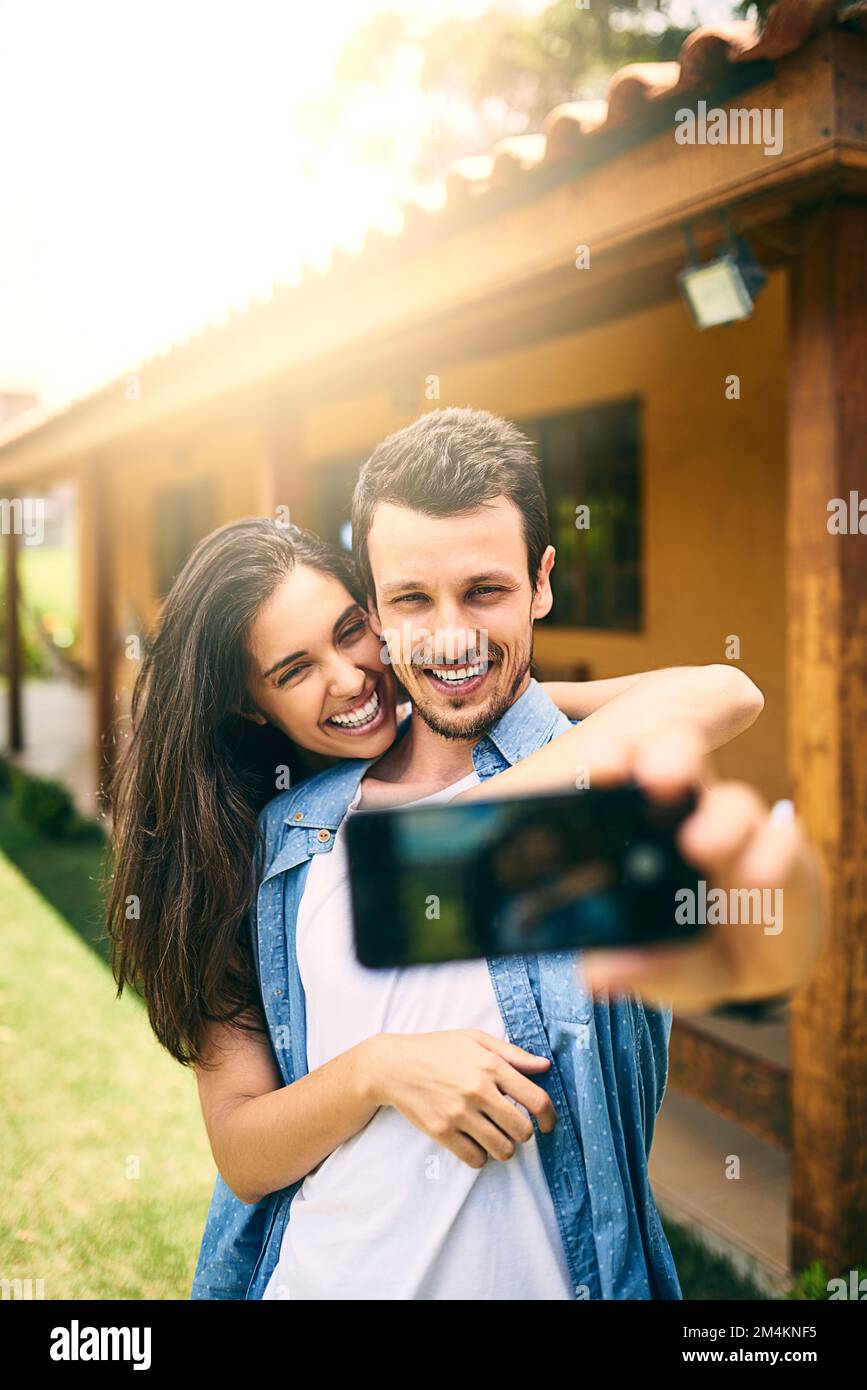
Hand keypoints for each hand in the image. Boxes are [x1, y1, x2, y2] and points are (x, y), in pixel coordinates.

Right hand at [364, 1029, 556, 1168]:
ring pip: (502, 1149)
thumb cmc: (436, 1049)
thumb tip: (544, 1066)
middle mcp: (477, 1090)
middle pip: (522, 1130)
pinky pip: (475, 1159)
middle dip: (524, 1133)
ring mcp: (459, 1113)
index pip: (536, 1100)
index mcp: (490, 1065)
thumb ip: (512, 1054)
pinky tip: (475, 1143)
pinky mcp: (441, 1132)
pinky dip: (480, 1156)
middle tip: (515, 1128)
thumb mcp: (475, 1040)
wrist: (392, 1066)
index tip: (548, 1124)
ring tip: (496, 1137)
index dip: (549, 1117)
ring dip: (504, 1148)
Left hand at [576, 722, 824, 1013]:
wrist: (760, 958)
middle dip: (667, 759)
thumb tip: (592, 975)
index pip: (619, 772)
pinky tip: (757, 878)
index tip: (599, 768)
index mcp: (637, 823)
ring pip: (731, 803)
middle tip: (656, 778)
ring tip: (700, 845)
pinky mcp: (782, 849)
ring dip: (718, 820)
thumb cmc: (692, 946)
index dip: (608, 760)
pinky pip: (782, 841)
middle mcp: (686, 811)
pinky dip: (770, 855)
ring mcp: (737, 828)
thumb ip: (633, 965)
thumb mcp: (661, 963)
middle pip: (677, 758)